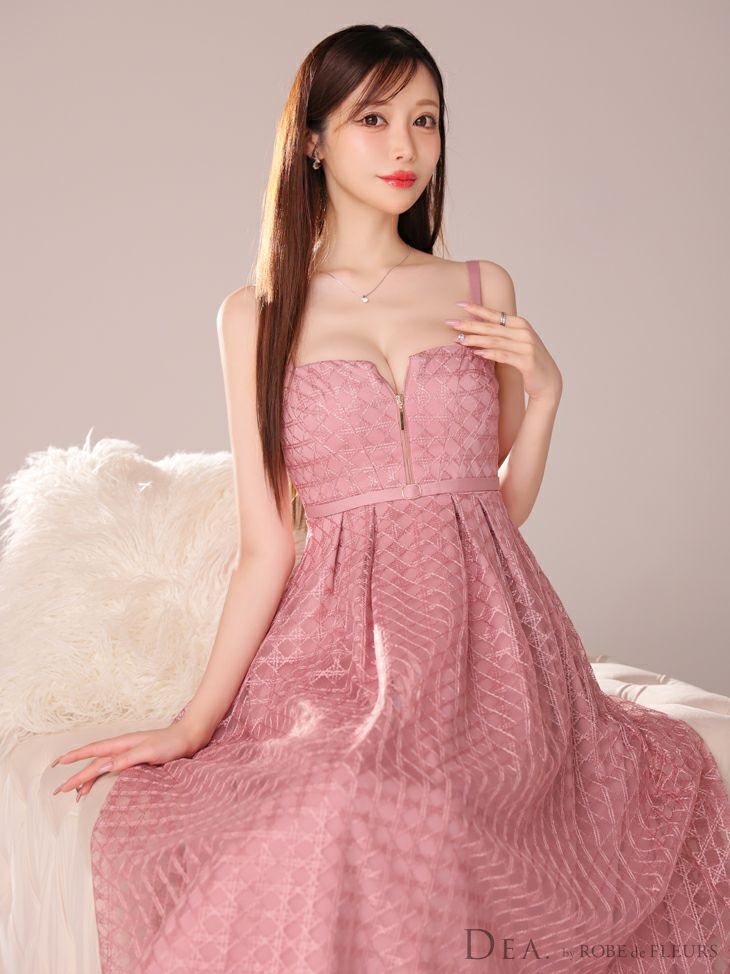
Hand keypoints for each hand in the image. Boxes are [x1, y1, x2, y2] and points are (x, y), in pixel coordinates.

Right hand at [49, 718, 207, 801]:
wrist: (191, 737)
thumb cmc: (173, 743)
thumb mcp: (150, 752)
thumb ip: (126, 759)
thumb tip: (101, 767)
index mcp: (123, 744)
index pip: (93, 752)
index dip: (74, 759)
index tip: (57, 765)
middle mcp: (124, 748)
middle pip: (94, 762)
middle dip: (76, 775)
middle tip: (59, 790)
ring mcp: (130, 754)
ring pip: (102, 767)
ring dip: (88, 779)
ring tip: (76, 794)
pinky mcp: (138, 760)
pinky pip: (114, 770)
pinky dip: (103, 778)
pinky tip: (101, 785)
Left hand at [447, 302, 562, 404]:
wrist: (548, 381)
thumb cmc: (528, 361)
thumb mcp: (516, 343)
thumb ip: (502, 335)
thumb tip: (476, 330)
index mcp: (520, 324)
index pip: (495, 315)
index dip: (477, 309)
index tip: (459, 304)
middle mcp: (524, 332)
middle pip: (491, 327)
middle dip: (470, 325)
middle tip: (451, 323)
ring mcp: (526, 346)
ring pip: (495, 341)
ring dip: (475, 340)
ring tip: (459, 339)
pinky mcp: (526, 361)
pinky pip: (504, 355)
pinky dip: (489, 353)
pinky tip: (476, 353)